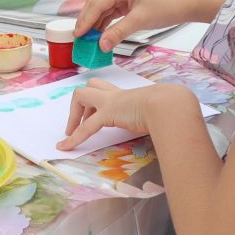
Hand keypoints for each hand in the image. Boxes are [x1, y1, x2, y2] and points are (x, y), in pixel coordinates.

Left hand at [59, 79, 189, 149]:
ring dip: (74, 115)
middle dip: (80, 105)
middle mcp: (116, 94)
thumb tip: (166, 127)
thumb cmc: (168, 109)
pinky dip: (74, 138)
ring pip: (81, 96)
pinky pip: (86, 127)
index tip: (92, 118)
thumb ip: (155, 117)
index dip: (96, 103)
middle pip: (89, 86)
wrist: (168, 105)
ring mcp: (110, 101)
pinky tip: (65, 147)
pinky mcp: (108, 113)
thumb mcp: (157, 113)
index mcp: (127, 95)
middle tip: (80, 125)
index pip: (105, 91)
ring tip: (71, 135)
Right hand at [74, 0, 227, 51]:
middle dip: (87, 21)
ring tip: (87, 39)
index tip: (77, 35)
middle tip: (78, 38)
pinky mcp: (128, 1)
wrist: (186, 4)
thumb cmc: (166, 6)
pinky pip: (111, 12)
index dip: (85, 20)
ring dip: (95, 23)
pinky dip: (105, 23)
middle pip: (96, 4)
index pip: (97, 3)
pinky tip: (100, 34)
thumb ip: (118, 32)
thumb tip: (101, 45)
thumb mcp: (140, 21)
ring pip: (103, 9)